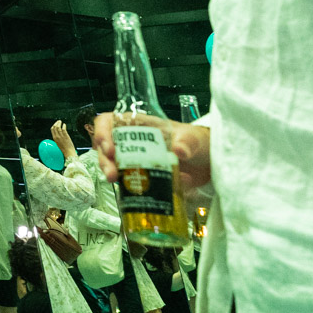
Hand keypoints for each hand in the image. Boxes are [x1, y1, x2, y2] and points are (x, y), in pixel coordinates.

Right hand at [50, 120, 76, 162]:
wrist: (68, 152)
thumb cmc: (64, 148)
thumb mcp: (58, 143)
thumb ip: (58, 138)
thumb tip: (58, 133)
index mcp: (54, 138)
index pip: (52, 129)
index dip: (53, 125)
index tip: (55, 123)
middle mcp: (57, 136)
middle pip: (55, 127)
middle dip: (56, 123)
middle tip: (58, 121)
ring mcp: (61, 136)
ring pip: (58, 127)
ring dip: (59, 123)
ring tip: (61, 122)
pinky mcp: (65, 136)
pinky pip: (63, 129)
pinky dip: (64, 125)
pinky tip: (64, 124)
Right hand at [91, 112, 212, 193]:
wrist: (209, 164)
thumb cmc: (199, 143)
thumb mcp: (194, 139)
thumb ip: (187, 142)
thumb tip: (179, 150)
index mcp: (141, 125)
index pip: (111, 121)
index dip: (103, 132)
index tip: (108, 148)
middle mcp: (133, 140)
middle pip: (106, 144)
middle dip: (104, 158)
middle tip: (111, 173)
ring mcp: (136, 158)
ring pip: (112, 162)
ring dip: (109, 171)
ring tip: (115, 181)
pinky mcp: (141, 176)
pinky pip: (126, 180)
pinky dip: (126, 186)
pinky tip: (135, 191)